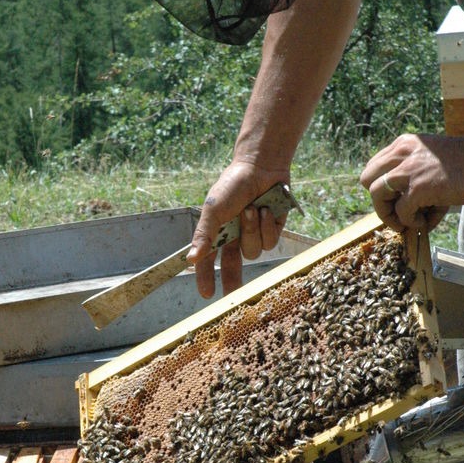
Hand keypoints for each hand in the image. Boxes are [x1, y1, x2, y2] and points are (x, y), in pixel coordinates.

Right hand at [187, 158, 289, 296]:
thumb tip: (190, 259)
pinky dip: (266, 225)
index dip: (206, 277)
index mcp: (217, 232)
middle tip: (232, 296)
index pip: (208, 260)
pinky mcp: (272, 230)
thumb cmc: (232, 185)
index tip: (206, 294)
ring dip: (251, 230)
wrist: (261, 167)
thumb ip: (203, 235)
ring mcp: (254, 234)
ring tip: (251, 208)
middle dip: (232, 281)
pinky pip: (269, 241)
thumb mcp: (214, 209)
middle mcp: (235, 236)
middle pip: (232, 266)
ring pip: (252, 251)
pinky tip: (265, 208)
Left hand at [359, 132, 463, 231]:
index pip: (373, 168)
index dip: (381, 187)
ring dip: (390, 214)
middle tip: (399, 211)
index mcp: (402, 144)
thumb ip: (411, 173)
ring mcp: (407, 171)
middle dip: (380, 200)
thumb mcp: (428, 157)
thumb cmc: (463, 162)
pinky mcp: (418, 188)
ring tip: (409, 221)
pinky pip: (401, 212)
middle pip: (367, 181)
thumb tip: (401, 204)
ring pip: (376, 196)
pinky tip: (426, 222)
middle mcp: (400, 153)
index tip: (397, 199)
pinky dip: (411, 222)